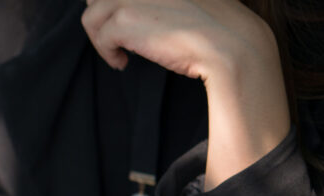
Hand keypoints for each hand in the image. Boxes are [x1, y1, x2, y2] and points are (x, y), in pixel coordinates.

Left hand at [81, 0, 290, 188]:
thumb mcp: (192, 2)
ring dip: (100, 37)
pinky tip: (123, 63)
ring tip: (119, 53)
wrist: (232, 47)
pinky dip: (106, 52)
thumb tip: (144, 13)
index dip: (115, 5)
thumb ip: (165, 0)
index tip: (126, 27)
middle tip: (116, 40)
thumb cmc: (219, 30)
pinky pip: (100, 35)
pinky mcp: (125, 19)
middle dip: (103, 18)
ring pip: (92, 14)